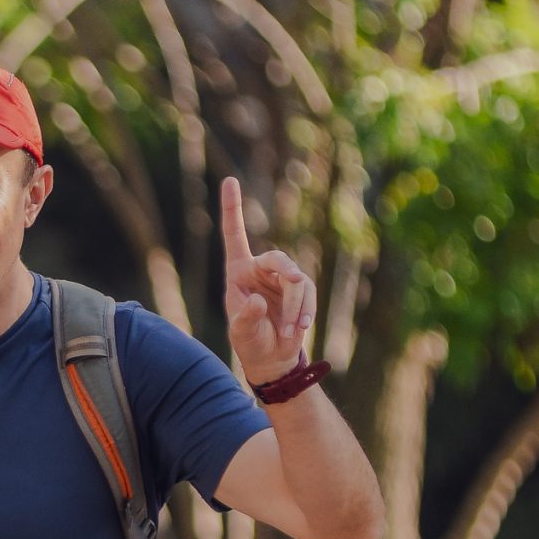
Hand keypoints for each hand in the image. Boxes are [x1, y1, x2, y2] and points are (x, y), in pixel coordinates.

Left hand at [221, 177, 316, 386]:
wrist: (271, 358)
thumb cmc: (249, 342)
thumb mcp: (242, 333)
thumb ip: (247, 317)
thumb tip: (260, 301)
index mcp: (238, 271)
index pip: (234, 235)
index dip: (232, 209)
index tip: (229, 181)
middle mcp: (260, 269)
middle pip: (277, 258)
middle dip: (287, 270)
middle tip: (295, 280)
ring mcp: (283, 278)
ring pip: (297, 280)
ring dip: (296, 306)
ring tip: (290, 330)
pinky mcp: (301, 289)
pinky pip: (308, 292)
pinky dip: (305, 311)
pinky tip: (300, 328)